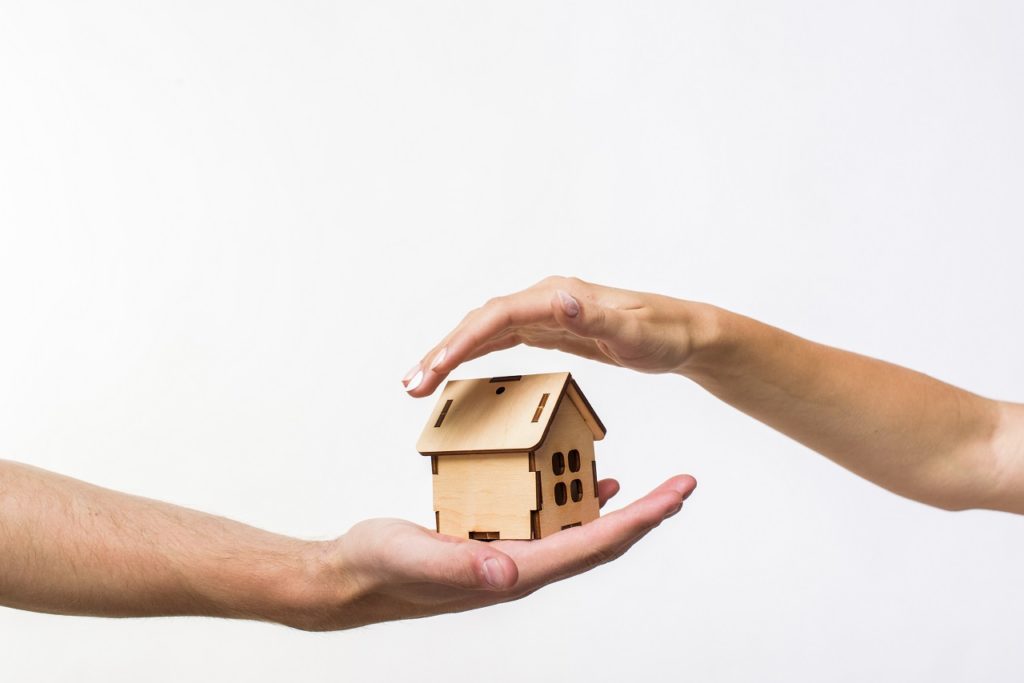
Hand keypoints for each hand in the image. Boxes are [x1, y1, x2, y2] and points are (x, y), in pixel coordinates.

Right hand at [300, 474, 695, 629]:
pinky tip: (581, 482)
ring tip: (649, 489)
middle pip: (601, 540)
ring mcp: (510, 553)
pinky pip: (547, 520)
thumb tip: (510, 573)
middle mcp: (523, 565)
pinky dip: (572, 500)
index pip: (594, 544)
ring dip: (617, 512)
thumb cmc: (382, 568)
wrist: (352, 576)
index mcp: (517, 570)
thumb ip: (464, 566)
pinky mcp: (493, 538)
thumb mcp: (420, 558)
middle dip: (646, 515)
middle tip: (681, 487)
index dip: (641, 519)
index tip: (676, 494)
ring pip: (579, 531)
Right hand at [402, 276, 715, 396]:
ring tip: (418, 382)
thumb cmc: (663, 334)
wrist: (684, 333)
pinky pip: (502, 340)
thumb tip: (560, 299)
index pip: (497, 317)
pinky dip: (475, 355)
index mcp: (558, 297)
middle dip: (443, 351)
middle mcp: (547, 299)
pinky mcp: (551, 330)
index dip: (461, 342)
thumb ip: (597, 319)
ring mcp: (546, 313)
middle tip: (411, 384)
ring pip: (486, 331)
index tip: (434, 367)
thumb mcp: (635, 332)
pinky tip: (456, 371)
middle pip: (481, 323)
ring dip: (451, 354)